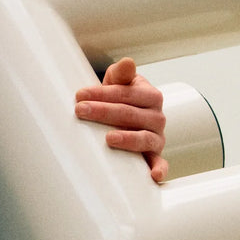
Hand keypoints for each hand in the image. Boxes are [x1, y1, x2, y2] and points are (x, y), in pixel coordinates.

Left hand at [74, 56, 168, 183]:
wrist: (131, 121)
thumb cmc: (121, 102)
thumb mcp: (120, 84)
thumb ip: (120, 75)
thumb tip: (128, 63)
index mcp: (151, 96)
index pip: (126, 93)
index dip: (102, 93)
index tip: (79, 95)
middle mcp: (157, 117)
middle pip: (130, 114)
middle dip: (104, 112)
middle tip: (80, 111)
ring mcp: (157, 138)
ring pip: (143, 138)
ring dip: (127, 139)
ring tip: (108, 138)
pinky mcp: (155, 157)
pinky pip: (160, 164)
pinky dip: (160, 170)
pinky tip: (153, 176)